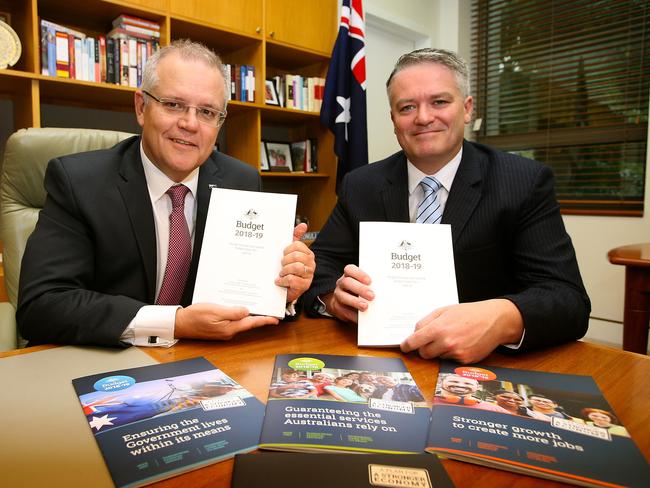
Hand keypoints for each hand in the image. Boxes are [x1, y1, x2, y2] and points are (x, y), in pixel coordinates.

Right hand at [174, 303, 278, 339]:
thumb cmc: (195, 316)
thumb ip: (232, 312)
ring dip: (249, 316)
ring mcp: (224, 331)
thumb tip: (247, 312)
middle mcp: (229, 332)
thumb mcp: (215, 311)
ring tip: (258, 308)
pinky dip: (239, 316)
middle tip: (270, 310)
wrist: (180, 324)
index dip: (265, 321)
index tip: (276, 319)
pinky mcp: (220, 329)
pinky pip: (233, 322)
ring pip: (241, 322)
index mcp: (229, 328)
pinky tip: (240, 309)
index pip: (251, 323)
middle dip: (259, 317)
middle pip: (248, 323)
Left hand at [275, 223, 315, 302]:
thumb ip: (295, 237)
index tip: (283, 255)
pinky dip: (283, 280)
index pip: (297, 246)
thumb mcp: (289, 252)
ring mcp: (309, 275)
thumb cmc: (288, 269)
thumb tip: (303, 225)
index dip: (287, 250)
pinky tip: (279, 281)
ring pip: (296, 267)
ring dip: (284, 270)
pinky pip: (293, 279)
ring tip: (281, 273)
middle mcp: (311, 263)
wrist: (285, 288)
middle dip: (285, 261)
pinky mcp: (304, 285)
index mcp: (307, 253)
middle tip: (281, 265)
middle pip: (296, 256)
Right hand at [322, 264, 373, 322]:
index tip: (369, 281)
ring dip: (355, 302)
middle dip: (360, 289)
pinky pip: (344, 311)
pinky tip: (361, 317)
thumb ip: (371, 285)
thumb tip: (385, 288)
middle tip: (372, 296)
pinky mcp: (337, 307)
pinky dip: (353, 314)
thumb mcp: (363, 284)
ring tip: (365, 306)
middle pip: (347, 282)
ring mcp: (338, 295)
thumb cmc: (359, 290)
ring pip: (343, 297)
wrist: (344, 302)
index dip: (359, 274)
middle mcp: (341, 283)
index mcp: (349, 275)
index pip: (350, 269)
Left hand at [400, 299, 523, 363]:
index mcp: (438, 328)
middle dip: (424, 347)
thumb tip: (414, 333)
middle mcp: (446, 343)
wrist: (494, 320)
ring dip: (439, 350)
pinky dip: (452, 354)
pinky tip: (461, 343)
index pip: (414, 342)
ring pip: (437, 357)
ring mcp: (456, 353)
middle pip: (424, 353)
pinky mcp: (465, 361)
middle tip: (432, 339)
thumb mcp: (444, 310)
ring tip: (452, 337)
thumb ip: (426, 321)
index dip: (407, 345)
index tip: (405, 347)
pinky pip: (450, 360)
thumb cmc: (468, 313)